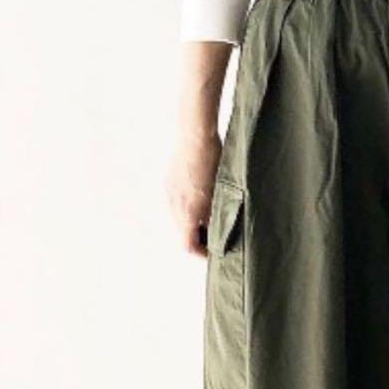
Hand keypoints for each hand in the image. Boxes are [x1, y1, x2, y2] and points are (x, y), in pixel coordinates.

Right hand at [165, 132, 221, 257]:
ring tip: (211, 215)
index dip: (202, 252)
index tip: (214, 252)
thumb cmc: (213, 163)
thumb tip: (218, 233)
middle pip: (183, 233)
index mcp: (188, 212)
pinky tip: (202, 198)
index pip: (188, 245)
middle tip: (217, 235)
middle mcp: (174, 206)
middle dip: (199, 238)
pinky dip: (188, 208)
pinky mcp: (168, 183)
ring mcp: (169, 193)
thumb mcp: (220, 195)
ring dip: (193, 222)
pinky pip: (176, 203)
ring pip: (179, 218)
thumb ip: (216, 217)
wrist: (195, 135)